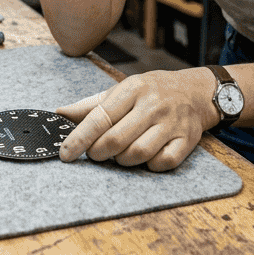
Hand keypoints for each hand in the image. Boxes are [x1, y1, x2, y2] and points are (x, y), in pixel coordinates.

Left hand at [56, 68, 219, 171]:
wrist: (195, 91)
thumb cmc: (151, 92)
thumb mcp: (121, 90)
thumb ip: (90, 105)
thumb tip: (59, 114)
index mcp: (133, 89)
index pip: (100, 117)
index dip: (79, 138)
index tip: (65, 153)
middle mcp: (153, 105)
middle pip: (116, 140)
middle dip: (98, 152)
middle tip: (95, 153)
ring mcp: (172, 123)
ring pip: (138, 153)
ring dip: (122, 160)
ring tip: (120, 154)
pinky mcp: (187, 140)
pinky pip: (163, 162)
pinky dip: (150, 165)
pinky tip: (145, 157)